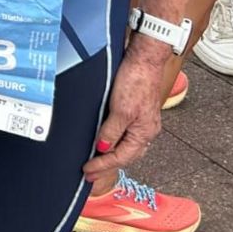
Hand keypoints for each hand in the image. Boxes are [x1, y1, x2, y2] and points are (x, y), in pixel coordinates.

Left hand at [83, 41, 165, 180]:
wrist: (143, 58)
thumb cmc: (136, 80)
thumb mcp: (120, 109)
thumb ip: (111, 131)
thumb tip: (102, 148)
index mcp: (144, 133)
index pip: (121, 157)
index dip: (102, 165)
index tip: (87, 170)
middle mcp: (145, 129)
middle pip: (125, 155)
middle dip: (106, 165)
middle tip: (89, 173)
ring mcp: (141, 120)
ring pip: (126, 145)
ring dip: (110, 155)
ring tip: (95, 163)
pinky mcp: (135, 109)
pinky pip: (124, 133)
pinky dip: (113, 141)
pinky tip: (105, 141)